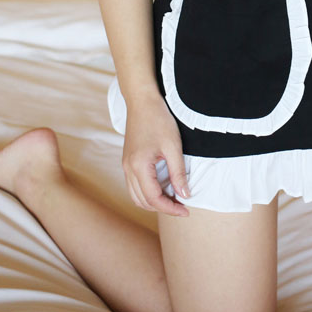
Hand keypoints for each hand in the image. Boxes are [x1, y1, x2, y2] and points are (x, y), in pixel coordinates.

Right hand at [122, 89, 190, 215]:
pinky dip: (148, 192)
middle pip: (143, 201)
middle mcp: (128, 169)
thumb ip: (178, 172)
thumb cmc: (158, 119)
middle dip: (162, 207)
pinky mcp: (128, 161)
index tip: (186, 210)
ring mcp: (126, 165)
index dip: (170, 208)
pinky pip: (135, 185)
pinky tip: (163, 186)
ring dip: (154, 201)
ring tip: (174, 197)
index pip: (154, 198)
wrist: (142, 100)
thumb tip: (184, 195)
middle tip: (182, 205)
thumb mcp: (173, 146)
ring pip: (137, 195)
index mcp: (139, 166)